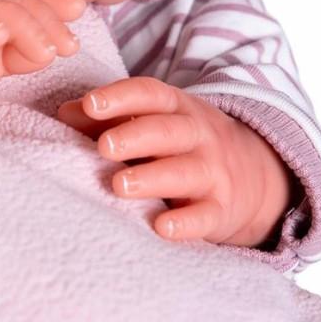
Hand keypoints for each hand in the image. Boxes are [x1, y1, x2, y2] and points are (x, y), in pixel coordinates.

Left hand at [56, 76, 294, 247]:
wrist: (256, 173)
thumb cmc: (183, 143)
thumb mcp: (155, 120)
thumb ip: (109, 117)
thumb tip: (64, 112)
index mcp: (177, 107)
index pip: (150, 94)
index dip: (121, 97)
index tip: (90, 105)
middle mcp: (198, 135)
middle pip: (168, 131)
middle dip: (135, 136)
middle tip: (104, 147)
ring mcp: (213, 172)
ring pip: (185, 172)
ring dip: (153, 178)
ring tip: (119, 185)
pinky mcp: (222, 209)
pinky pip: (206, 215)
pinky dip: (186, 222)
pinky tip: (161, 227)